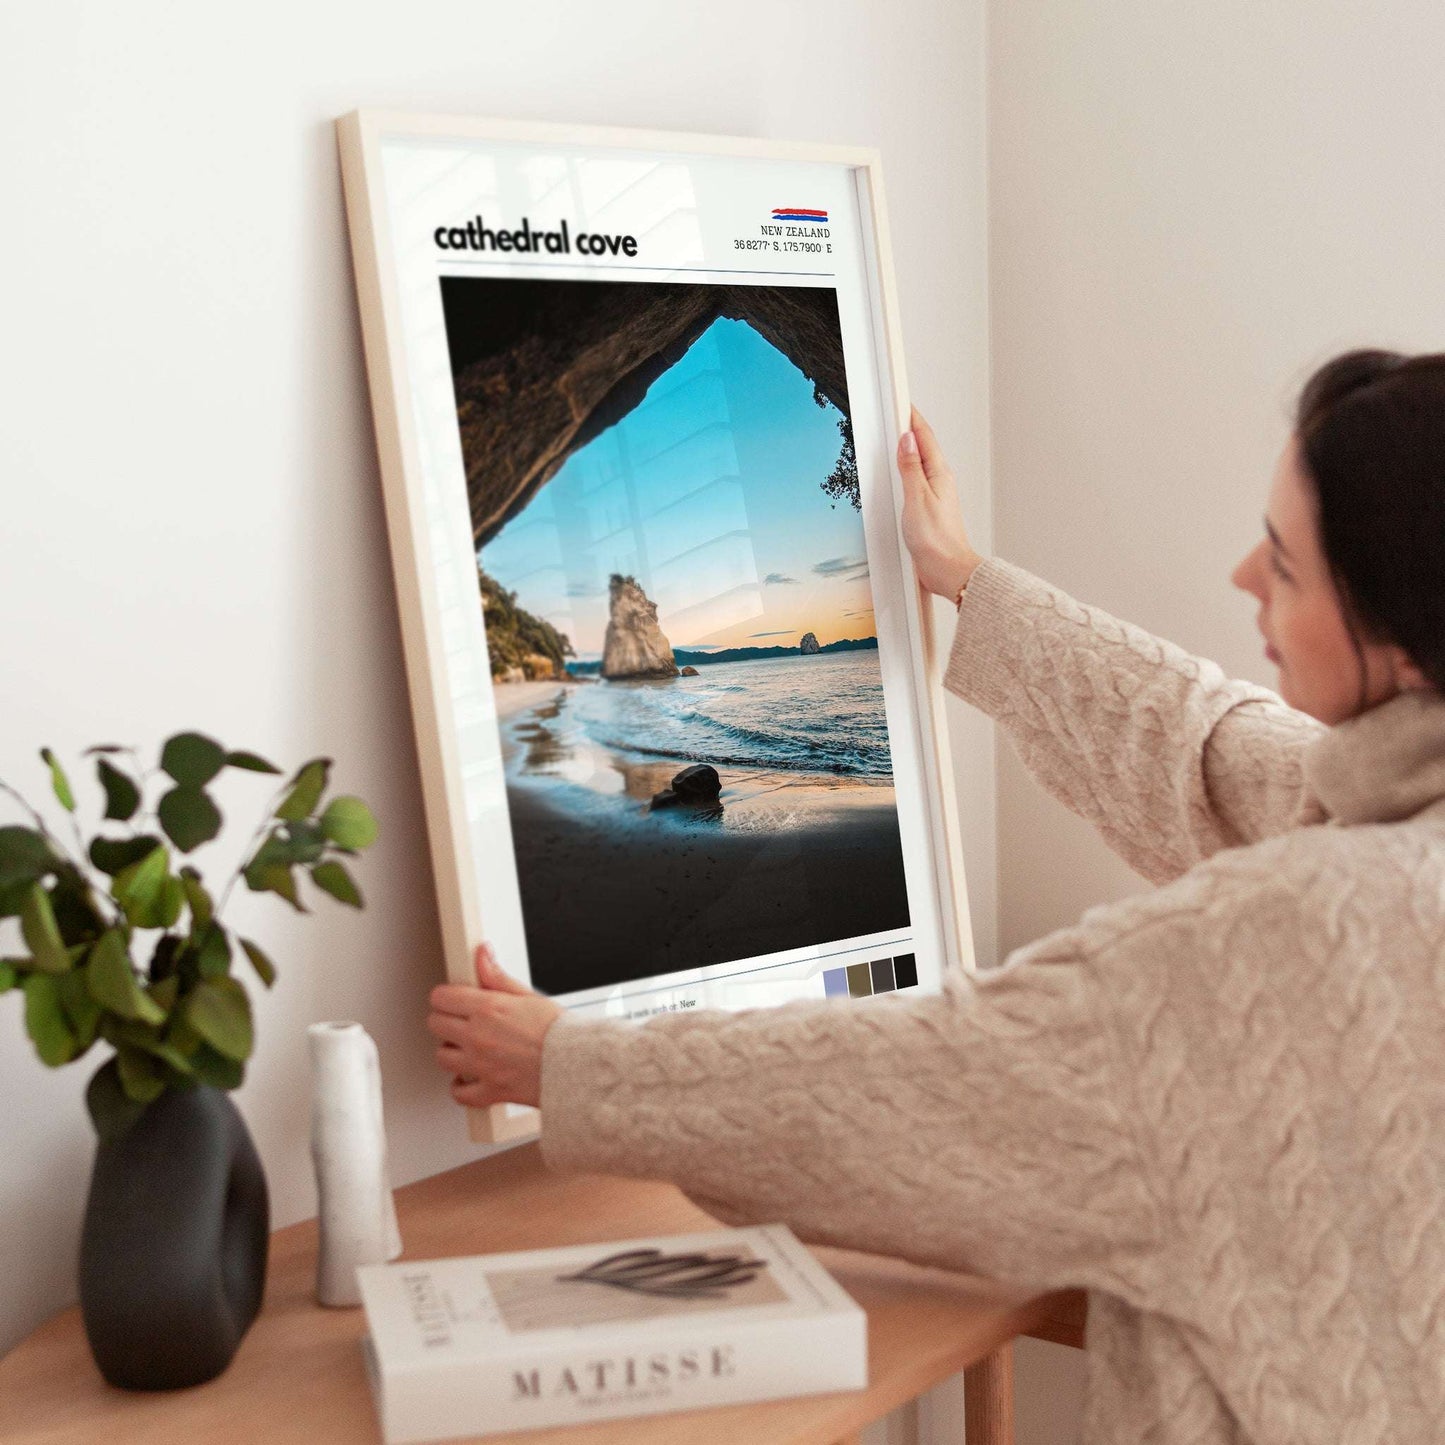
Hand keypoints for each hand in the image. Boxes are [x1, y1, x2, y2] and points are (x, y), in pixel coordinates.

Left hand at [427, 944, 562, 1109]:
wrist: (578, 1065)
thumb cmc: (559, 1032)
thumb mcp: (528, 996)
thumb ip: (497, 977)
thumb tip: (483, 955)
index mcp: (488, 1009)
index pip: (442, 997)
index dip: (446, 996)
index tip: (452, 998)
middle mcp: (479, 1037)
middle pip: (435, 1024)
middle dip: (446, 1020)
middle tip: (460, 1020)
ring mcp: (481, 1066)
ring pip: (442, 1057)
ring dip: (452, 1051)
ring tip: (467, 1047)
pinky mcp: (489, 1090)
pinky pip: (459, 1093)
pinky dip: (461, 1087)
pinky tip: (468, 1077)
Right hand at [898, 406, 982, 599]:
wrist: (948, 570)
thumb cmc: (937, 540)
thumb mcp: (917, 498)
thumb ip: (910, 468)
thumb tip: (906, 441)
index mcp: (939, 474)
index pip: (924, 437)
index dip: (912, 417)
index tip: (901, 401)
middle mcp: (939, 481)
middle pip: (923, 446)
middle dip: (910, 428)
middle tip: (898, 411)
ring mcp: (935, 495)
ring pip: (920, 463)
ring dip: (909, 448)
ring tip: (898, 434)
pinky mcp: (929, 509)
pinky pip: (917, 480)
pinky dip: (908, 469)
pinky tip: (902, 473)